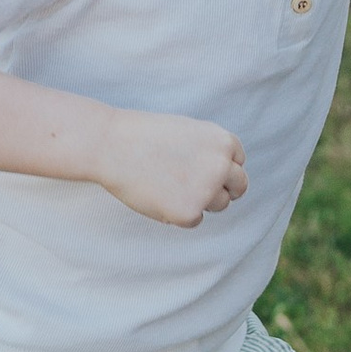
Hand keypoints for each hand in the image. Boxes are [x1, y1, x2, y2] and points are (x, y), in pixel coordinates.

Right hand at [97, 106, 247, 225]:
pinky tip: (158, 196)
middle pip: (239, 187)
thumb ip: (210, 151)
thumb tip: (224, 176)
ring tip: (169, 186)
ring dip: (200, 201)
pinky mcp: (189, 213)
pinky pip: (194, 220)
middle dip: (224, 189)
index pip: (239, 162)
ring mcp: (207, 191)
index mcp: (223, 142)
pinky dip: (179, 213)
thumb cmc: (144, 136)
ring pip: (219, 205)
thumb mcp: (189, 132)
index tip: (205, 170)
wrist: (111, 146)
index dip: (223, 167)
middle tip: (199, 189)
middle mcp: (222, 166)